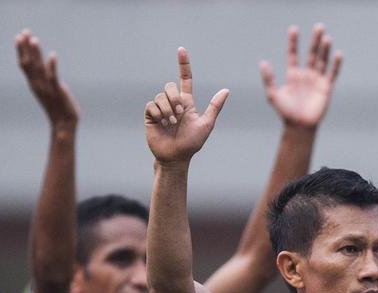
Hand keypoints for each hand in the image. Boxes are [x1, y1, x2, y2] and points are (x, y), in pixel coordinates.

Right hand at [15, 29, 78, 129]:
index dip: (21, 50)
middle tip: (24, 32)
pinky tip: (53, 55)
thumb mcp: (48, 90)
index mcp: (34, 83)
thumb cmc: (57, 107)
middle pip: (28, 63)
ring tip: (34, 39)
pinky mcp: (57, 92)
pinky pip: (53, 77)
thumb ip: (46, 78)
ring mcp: (47, 88)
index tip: (20, 35)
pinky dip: (52, 66)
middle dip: (26, 47)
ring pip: (38, 68)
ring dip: (36, 53)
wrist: (63, 124)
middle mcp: (37, 84)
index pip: (24, 63)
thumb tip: (44, 65)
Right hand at [145, 48, 229, 165]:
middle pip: (170, 86)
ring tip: (171, 123)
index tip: (181, 50)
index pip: (185, 79)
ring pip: (161, 96)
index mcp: (186, 102)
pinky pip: (151, 105)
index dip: (183, 64)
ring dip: (168, 110)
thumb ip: (215, 107)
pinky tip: (162, 123)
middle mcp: (173, 103)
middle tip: (180, 115)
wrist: (176, 158)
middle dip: (175, 99)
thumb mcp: (206, 124)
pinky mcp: (150, 116)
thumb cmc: (192, 143)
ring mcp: (160, 109)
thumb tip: (227, 90)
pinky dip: (158, 113)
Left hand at [260, 24, 342, 128]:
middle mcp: (306, 75)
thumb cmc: (286, 112)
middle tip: (319, 27)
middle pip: (311, 54)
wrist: (299, 126)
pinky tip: (338, 54)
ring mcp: (317, 80)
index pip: (293, 54)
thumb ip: (269, 79)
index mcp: (293, 75)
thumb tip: (263, 62)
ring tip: (327, 37)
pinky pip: (332, 74)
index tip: (294, 29)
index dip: (293, 42)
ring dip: (325, 50)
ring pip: (322, 61)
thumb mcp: (273, 95)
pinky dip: (336, 65)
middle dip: (314, 41)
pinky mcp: (326, 88)